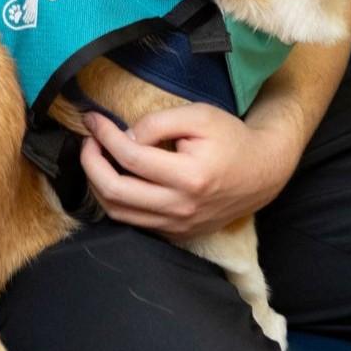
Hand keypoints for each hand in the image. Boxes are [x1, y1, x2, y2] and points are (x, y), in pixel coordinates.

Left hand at [79, 106, 303, 241]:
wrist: (262, 172)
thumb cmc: (231, 139)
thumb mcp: (199, 116)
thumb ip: (158, 123)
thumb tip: (124, 137)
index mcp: (189, 177)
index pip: (130, 157)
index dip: (104, 136)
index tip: (93, 120)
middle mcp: (181, 208)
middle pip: (115, 191)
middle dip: (91, 163)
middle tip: (88, 141)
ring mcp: (178, 226)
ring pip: (118, 212)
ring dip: (98, 184)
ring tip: (97, 158)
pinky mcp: (177, 234)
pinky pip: (134, 222)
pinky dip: (117, 201)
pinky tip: (116, 178)